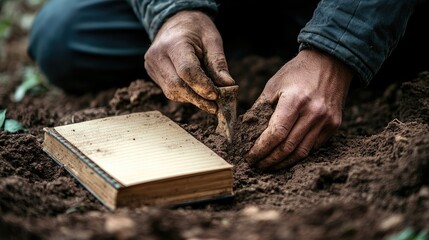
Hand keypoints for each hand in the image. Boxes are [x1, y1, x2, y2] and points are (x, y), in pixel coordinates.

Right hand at [144, 10, 234, 113]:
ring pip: (172, 92)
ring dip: (192, 99)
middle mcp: (158, 55)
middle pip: (177, 85)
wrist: (175, 21)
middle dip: (198, 98)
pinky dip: (184, 95)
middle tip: (215, 106)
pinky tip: (196, 92)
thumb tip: (227, 86)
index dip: (202, 86)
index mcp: (174, 43)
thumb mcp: (212, 40)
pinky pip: (168, 90)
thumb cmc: (197, 29)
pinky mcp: (152, 72)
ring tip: (207, 99)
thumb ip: (218, 63)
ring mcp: (151, 65)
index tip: (217, 96)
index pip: (187, 71)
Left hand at [246, 48, 352, 169]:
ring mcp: (326, 120)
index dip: (260, 150)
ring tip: (269, 166)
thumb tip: (245, 132)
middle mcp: (313, 112)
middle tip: (256, 165)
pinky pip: (313, 147)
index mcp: (295, 100)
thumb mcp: (273, 86)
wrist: (330, 62)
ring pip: (301, 152)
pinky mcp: (334, 125)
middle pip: (287, 147)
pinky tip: (286, 157)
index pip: (275, 134)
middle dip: (269, 160)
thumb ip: (259, 110)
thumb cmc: (296, 73)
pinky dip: (298, 155)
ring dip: (283, 163)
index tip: (249, 157)